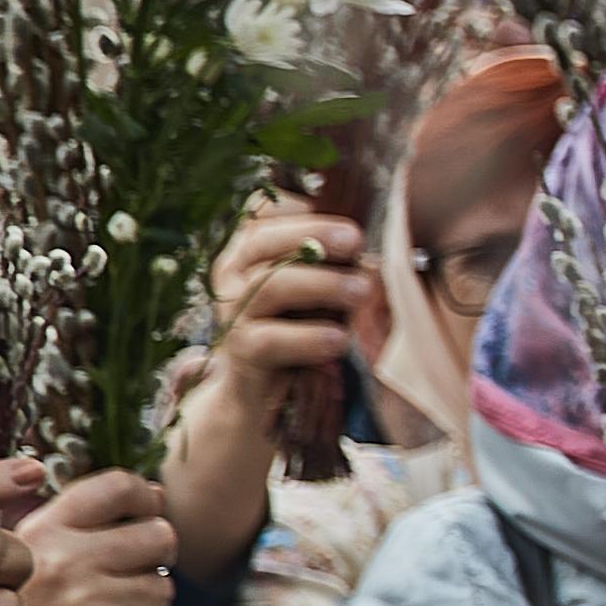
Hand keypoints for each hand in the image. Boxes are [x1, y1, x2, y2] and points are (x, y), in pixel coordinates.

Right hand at [162, 206, 376, 575]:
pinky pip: (270, 341)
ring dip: (320, 285)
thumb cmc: (300, 325)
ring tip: (362, 291)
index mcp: (247, 250)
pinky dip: (307, 338)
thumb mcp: (318, 289)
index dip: (297, 210)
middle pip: (260, 242)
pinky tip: (339, 340)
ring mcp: (231, 315)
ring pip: (268, 288)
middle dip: (311, 237)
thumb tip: (375, 255)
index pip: (260, 214)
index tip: (341, 214)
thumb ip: (336, 264)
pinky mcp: (240, 355)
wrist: (264, 394)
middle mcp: (230, 277)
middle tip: (356, 240)